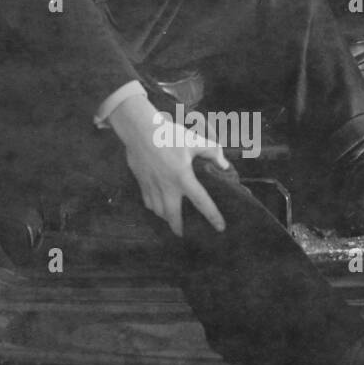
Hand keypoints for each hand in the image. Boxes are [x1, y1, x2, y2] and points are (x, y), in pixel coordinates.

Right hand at [108, 93, 228, 236]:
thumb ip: (212, 152)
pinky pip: (147, 201)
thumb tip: (224, 165)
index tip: (220, 228)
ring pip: (158, 210)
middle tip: (183, 234)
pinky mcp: (141, 182)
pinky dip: (153, 207)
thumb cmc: (168, 134)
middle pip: (173, 215)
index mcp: (183, 177)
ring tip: (171, 220)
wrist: (139, 130)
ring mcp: (152, 186)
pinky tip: (156, 207)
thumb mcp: (194, 140)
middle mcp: (167, 186)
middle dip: (178, 227)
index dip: (213, 216)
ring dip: (165, 218)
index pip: (201, 202)